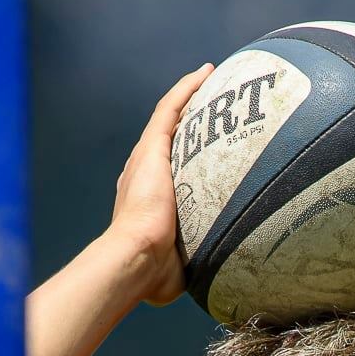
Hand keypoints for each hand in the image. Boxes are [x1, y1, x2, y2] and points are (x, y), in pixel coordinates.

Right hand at [103, 63, 213, 305]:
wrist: (136, 259)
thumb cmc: (154, 274)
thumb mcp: (178, 268)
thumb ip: (194, 266)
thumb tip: (218, 282)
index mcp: (145, 202)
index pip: (168, 173)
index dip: (184, 158)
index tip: (204, 152)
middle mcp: (142, 175)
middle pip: (169, 140)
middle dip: (189, 122)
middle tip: (213, 110)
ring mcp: (146, 159)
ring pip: (170, 118)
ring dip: (189, 96)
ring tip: (211, 80)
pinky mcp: (152, 148)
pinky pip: (171, 109)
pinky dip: (187, 89)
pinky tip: (206, 73)